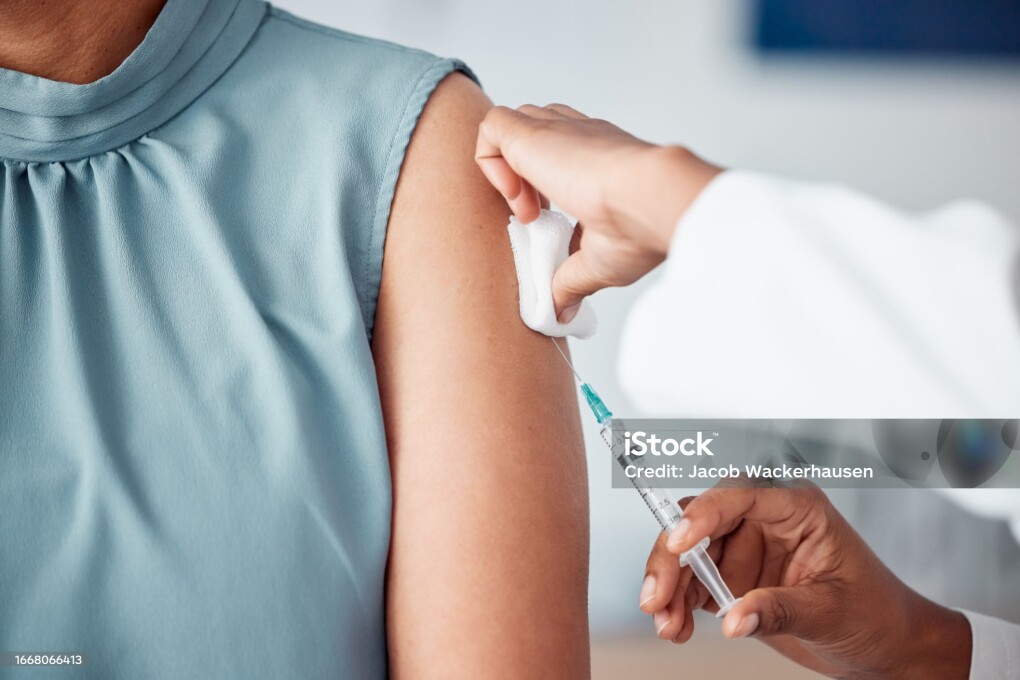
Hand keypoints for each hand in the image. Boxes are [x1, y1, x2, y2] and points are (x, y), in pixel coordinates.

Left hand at [475, 104, 721, 320]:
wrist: (652, 200)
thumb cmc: (640, 228)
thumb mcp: (599, 262)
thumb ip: (572, 281)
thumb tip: (562, 312)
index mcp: (599, 159)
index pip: (561, 154)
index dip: (543, 186)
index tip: (549, 222)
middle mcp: (578, 136)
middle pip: (533, 134)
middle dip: (522, 176)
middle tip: (535, 217)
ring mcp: (557, 130)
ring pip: (511, 127)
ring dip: (506, 171)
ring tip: (527, 211)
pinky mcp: (532, 132)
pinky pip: (491, 128)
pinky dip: (490, 162)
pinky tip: (514, 198)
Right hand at [639, 484, 971, 678]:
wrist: (887, 647)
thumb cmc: (878, 613)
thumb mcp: (832, 610)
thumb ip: (780, 610)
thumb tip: (735, 617)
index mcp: (796, 508)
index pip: (738, 497)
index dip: (702, 516)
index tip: (679, 543)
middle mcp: (765, 522)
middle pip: (701, 523)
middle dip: (671, 559)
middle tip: (658, 593)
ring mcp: (748, 550)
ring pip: (688, 555)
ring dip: (669, 587)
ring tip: (667, 621)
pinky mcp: (736, 578)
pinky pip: (693, 584)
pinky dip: (678, 604)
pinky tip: (677, 624)